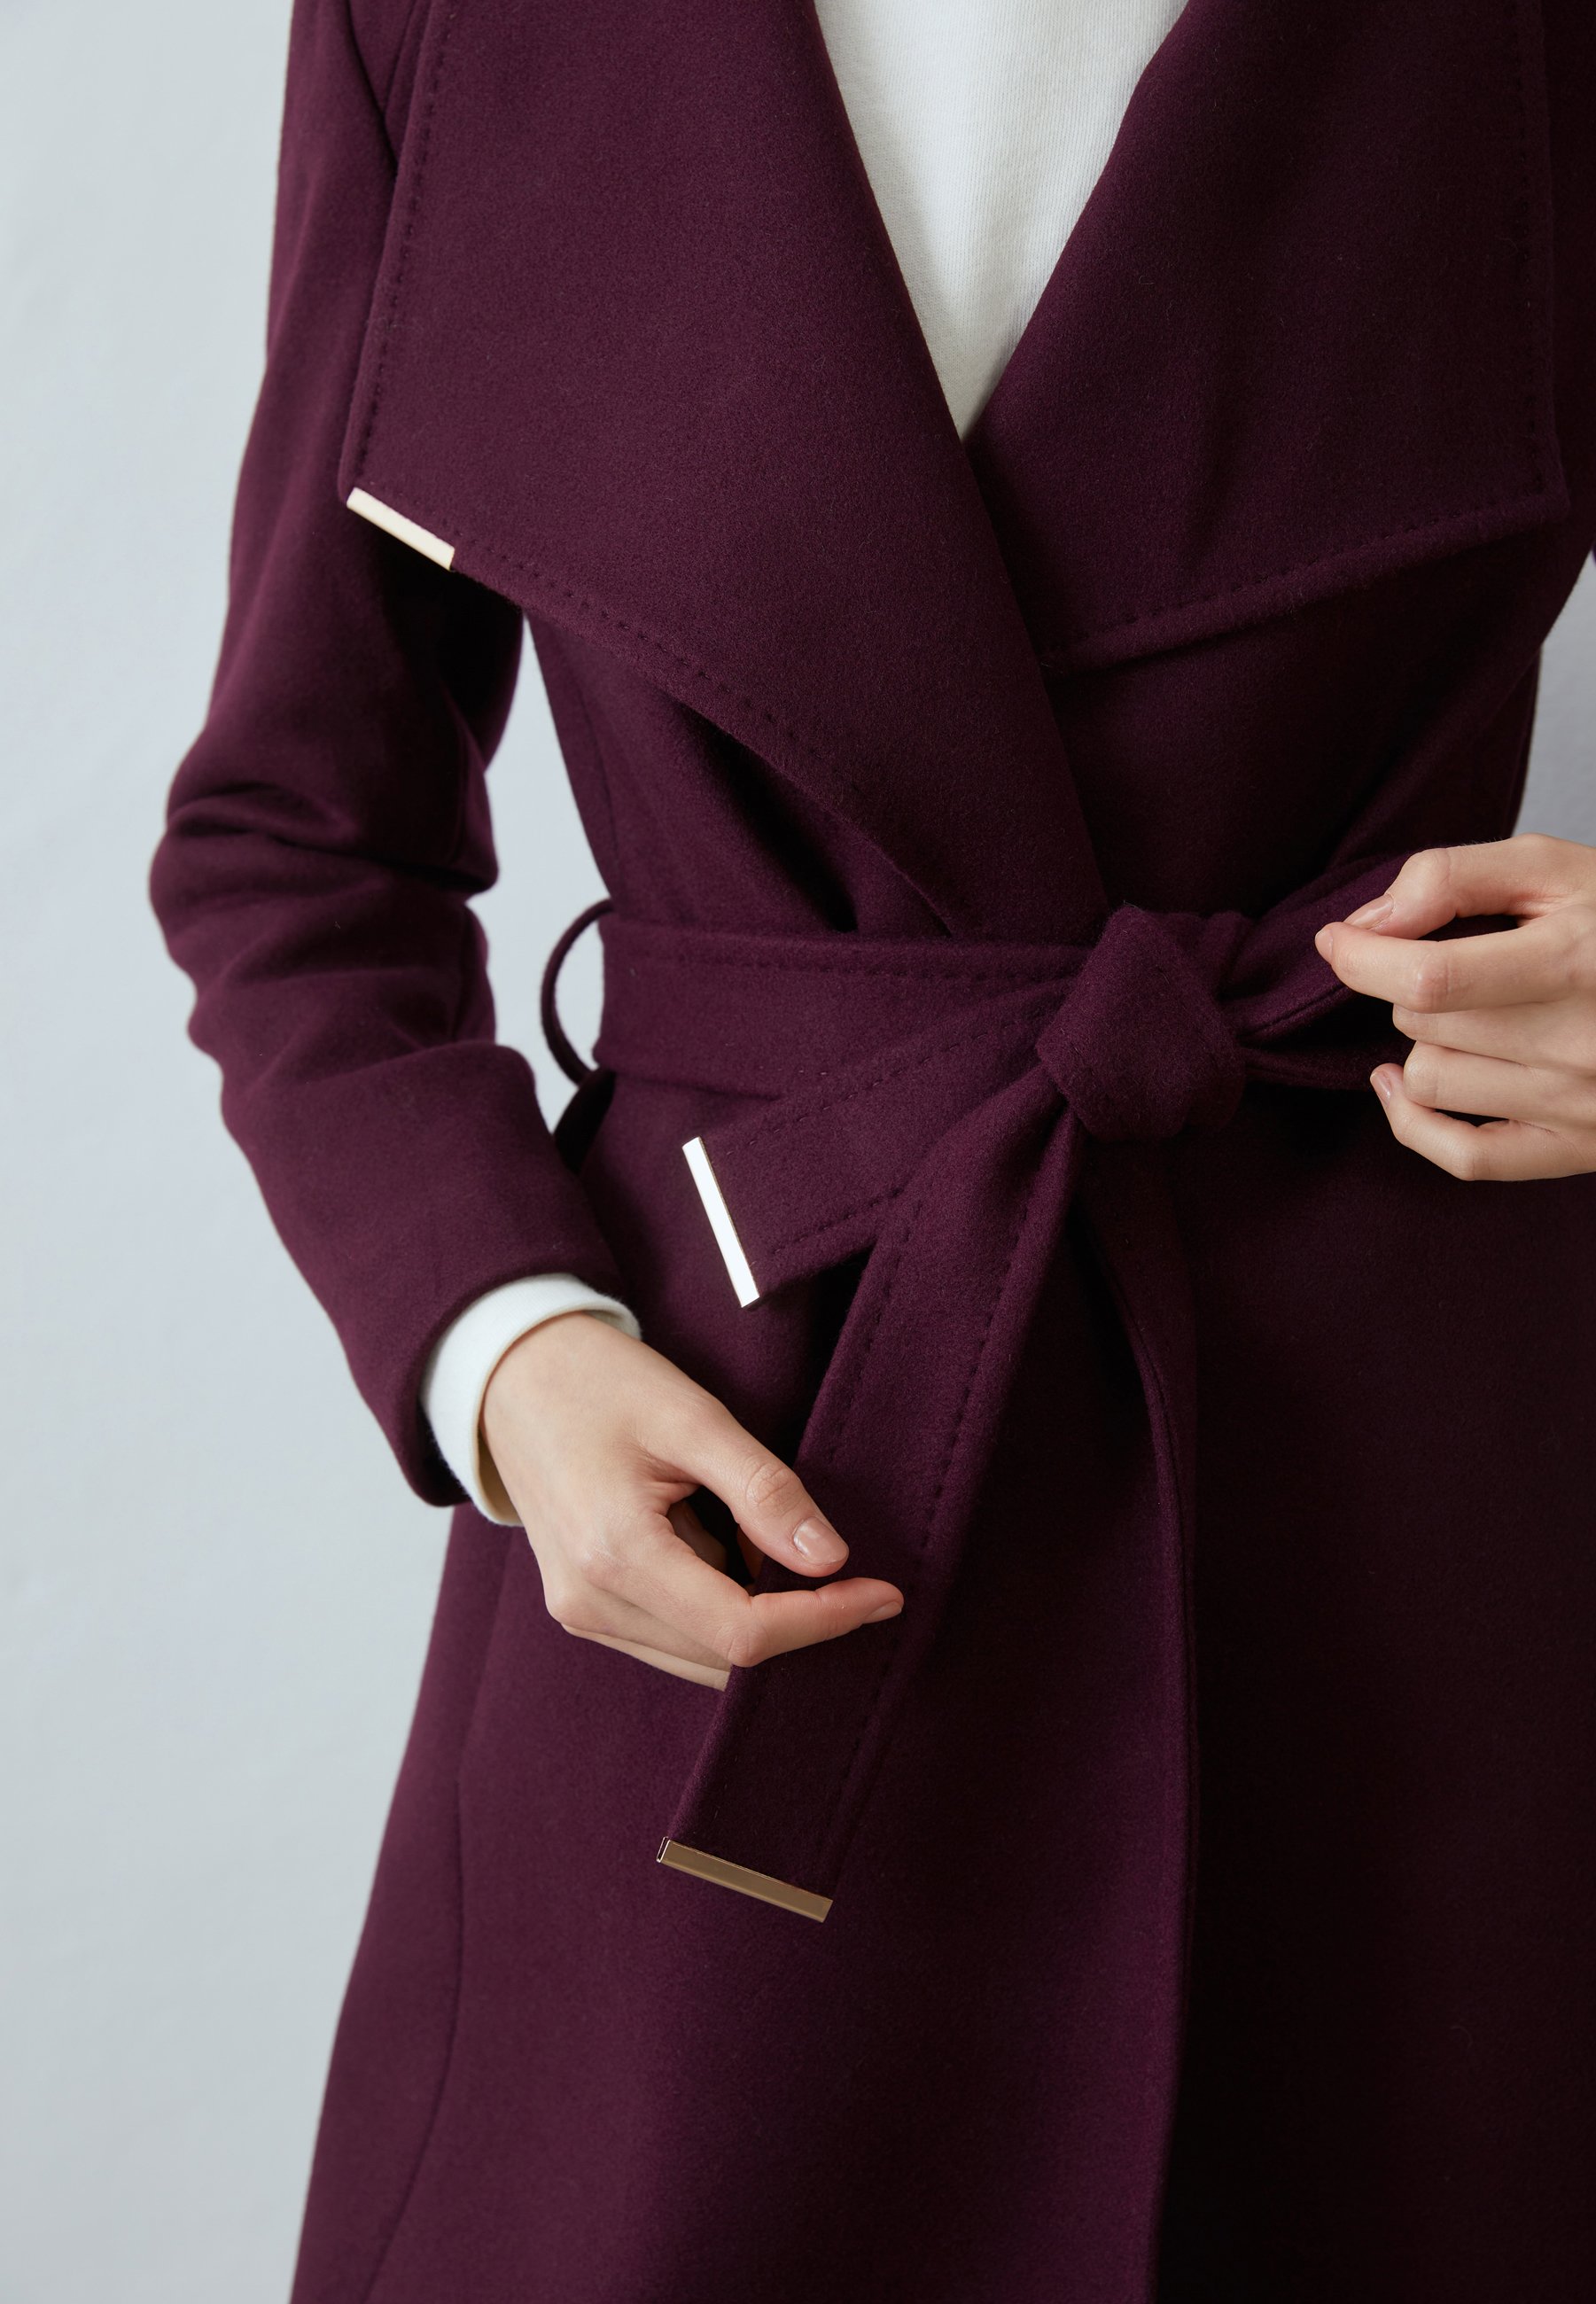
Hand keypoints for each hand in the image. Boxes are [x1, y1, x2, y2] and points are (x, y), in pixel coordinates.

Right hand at [480, 1311, 903, 1688]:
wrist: (513, 1376)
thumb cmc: (600, 1383)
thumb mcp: (692, 1417)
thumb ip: (763, 1490)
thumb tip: (832, 1559)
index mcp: (616, 1556)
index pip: (743, 1634)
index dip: (824, 1621)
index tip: (884, 1593)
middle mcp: (592, 1605)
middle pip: (726, 1659)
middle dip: (799, 1623)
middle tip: (846, 1564)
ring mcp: (584, 1614)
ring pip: (703, 1659)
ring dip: (761, 1619)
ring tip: (777, 1542)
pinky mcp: (587, 1608)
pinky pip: (675, 1639)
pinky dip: (723, 1612)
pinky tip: (737, 1553)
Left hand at [1313, 833, 1595, 1179]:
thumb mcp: (1554, 868)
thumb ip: (1453, 877)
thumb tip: (1368, 925)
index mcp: (1576, 959)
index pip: (1429, 977)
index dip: (1362, 957)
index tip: (1339, 939)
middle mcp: (1580, 1040)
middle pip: (1422, 1023)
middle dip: (1413, 987)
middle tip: (1457, 967)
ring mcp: (1580, 1104)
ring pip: (1429, 1080)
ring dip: (1426, 1043)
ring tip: (1469, 1015)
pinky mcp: (1578, 1149)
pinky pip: (1464, 1158)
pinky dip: (1415, 1123)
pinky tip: (1403, 1084)